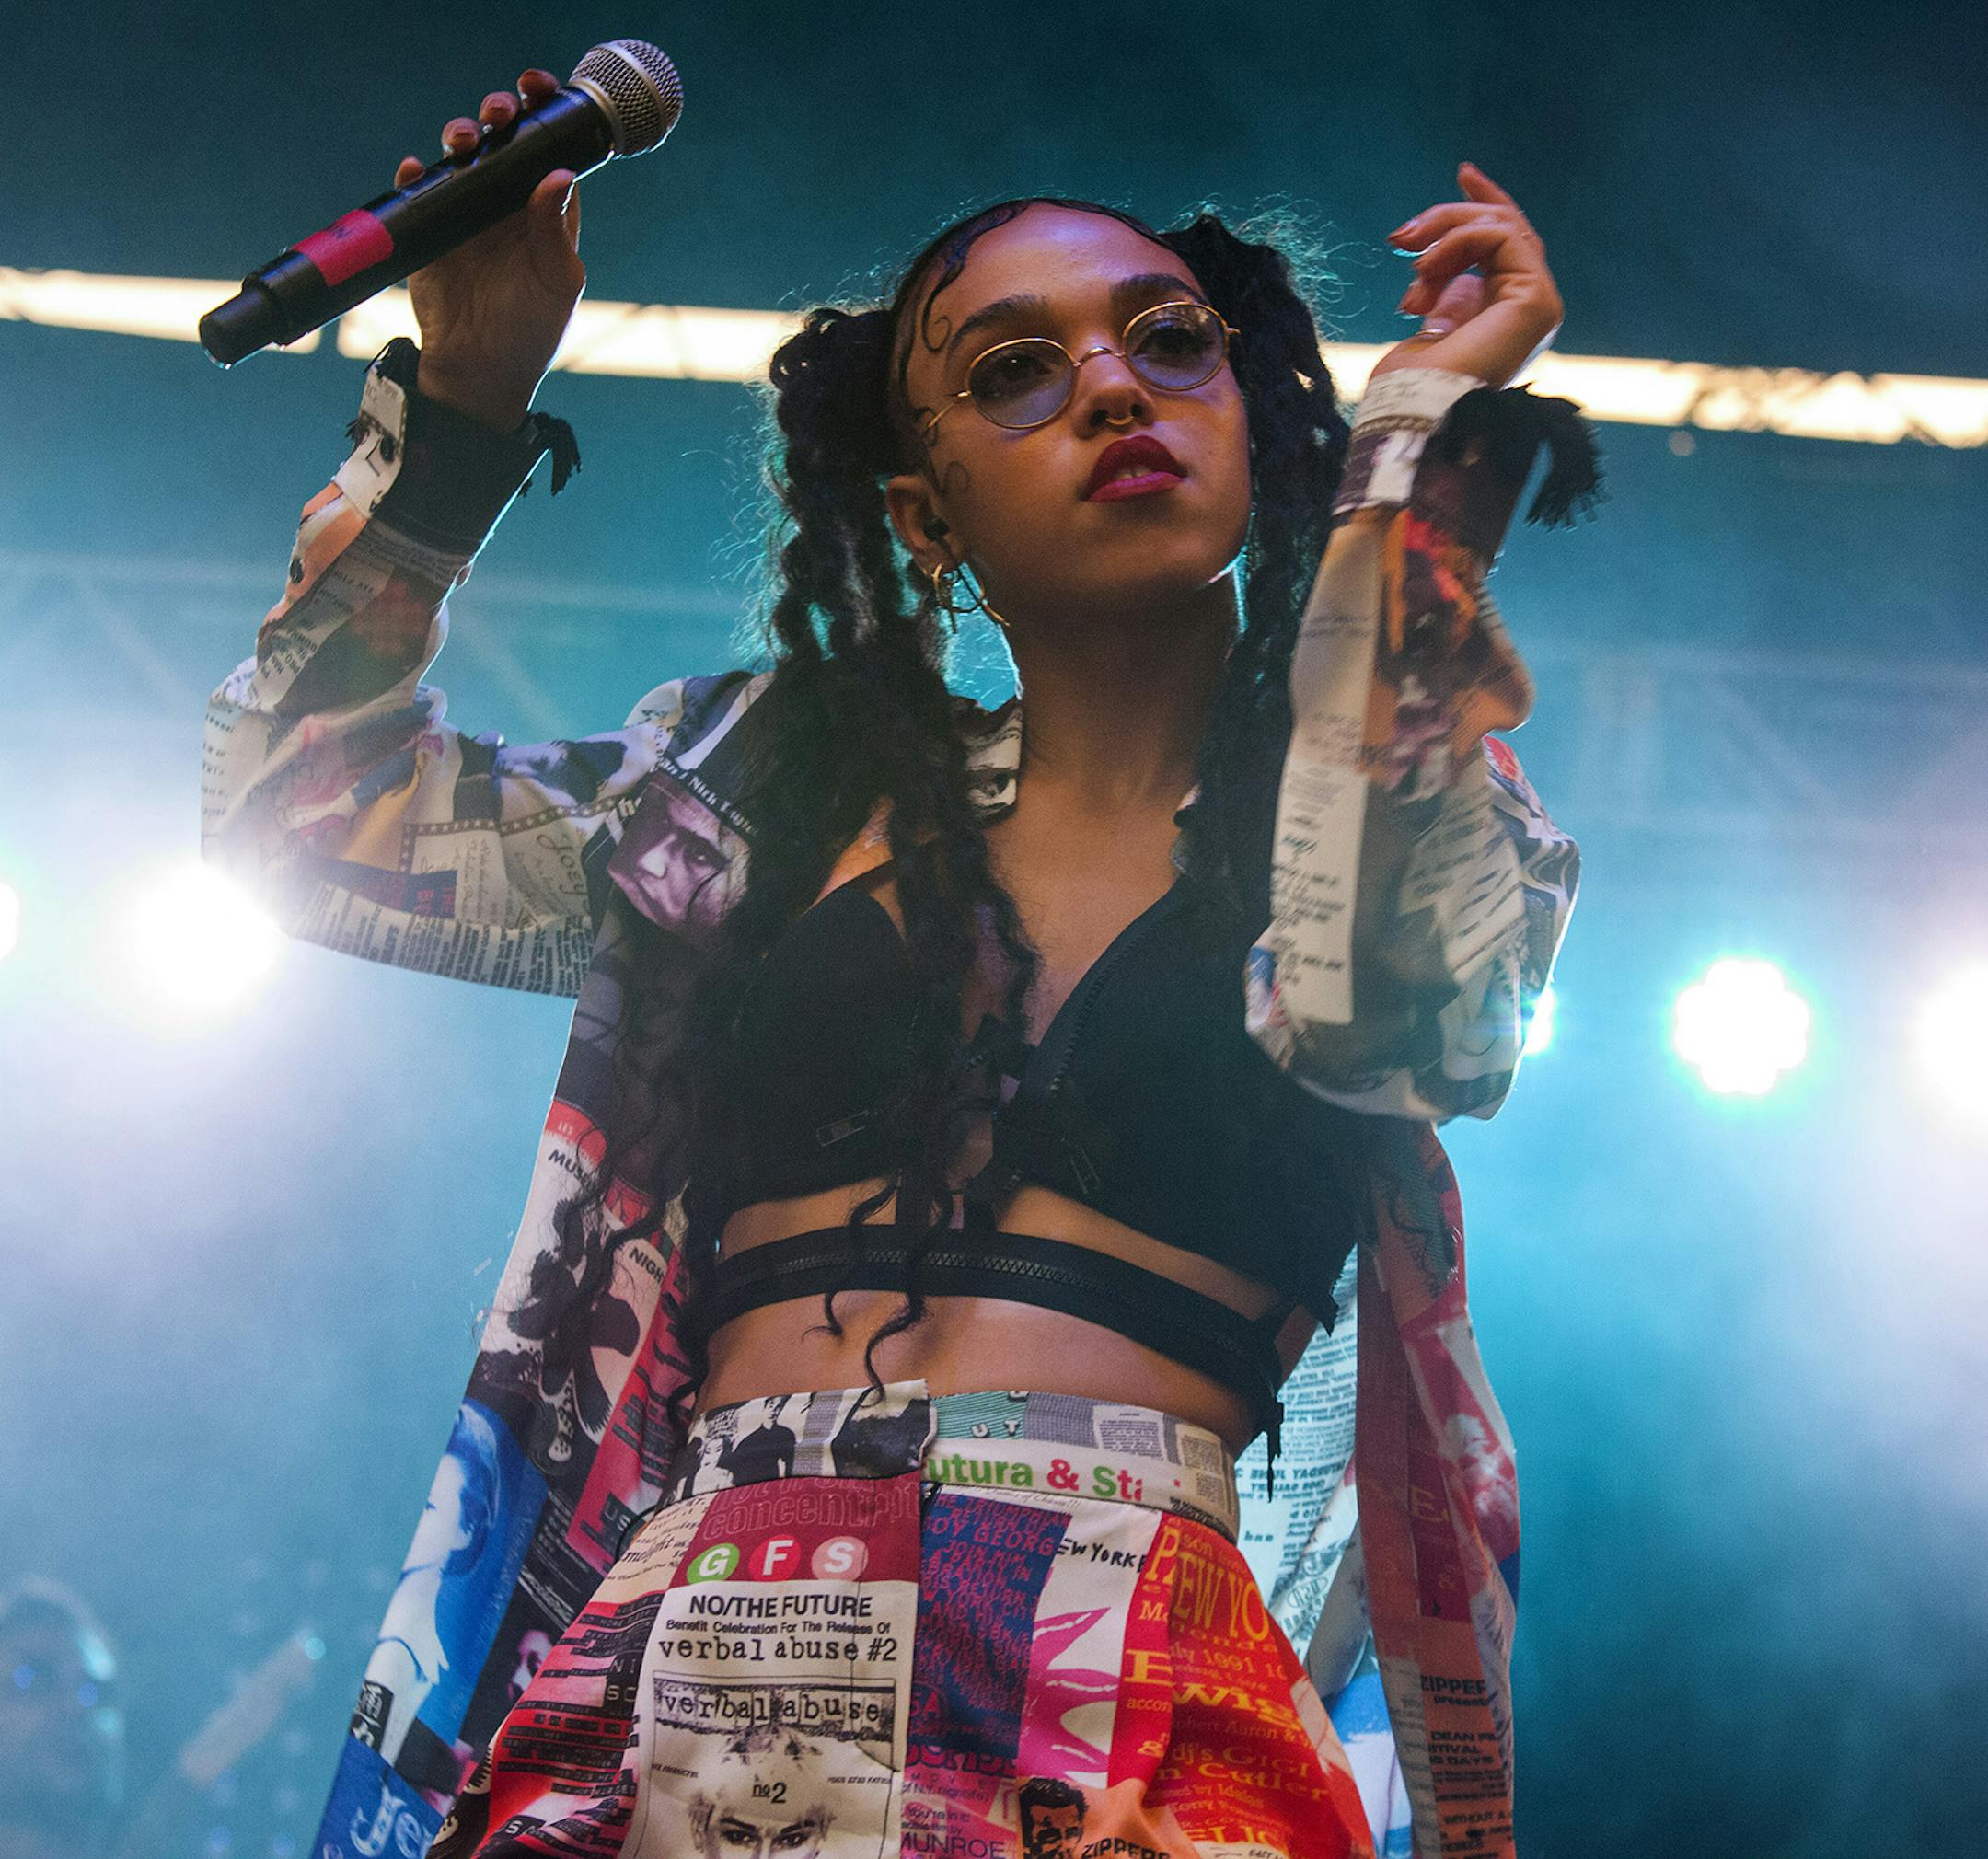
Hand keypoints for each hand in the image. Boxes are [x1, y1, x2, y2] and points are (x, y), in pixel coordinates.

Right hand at [394, 68, 586, 430]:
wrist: (477, 373)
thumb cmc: (528, 334)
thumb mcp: (555, 285)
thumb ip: (554, 231)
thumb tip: (558, 175)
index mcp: (544, 217)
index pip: (548, 155)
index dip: (545, 118)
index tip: (539, 90)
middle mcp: (507, 209)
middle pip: (503, 144)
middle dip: (500, 116)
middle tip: (498, 111)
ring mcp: (468, 217)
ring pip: (462, 158)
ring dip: (461, 135)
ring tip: (465, 137)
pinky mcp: (432, 230)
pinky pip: (421, 190)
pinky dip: (417, 174)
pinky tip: (421, 168)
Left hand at [1369, 163, 1562, 388]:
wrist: (1412, 418)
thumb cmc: (1407, 391)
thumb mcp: (1425, 329)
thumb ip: (1445, 298)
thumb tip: (1436, 271)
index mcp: (1506, 318)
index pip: (1507, 247)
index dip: (1487, 207)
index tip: (1463, 173)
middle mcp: (1529, 310)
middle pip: (1505, 231)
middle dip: (1451, 217)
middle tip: (1401, 235)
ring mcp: (1539, 306)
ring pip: (1504, 227)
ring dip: (1446, 229)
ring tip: (1406, 253)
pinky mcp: (1537, 300)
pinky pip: (1502, 237)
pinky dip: (1459, 240)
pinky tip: (1427, 267)